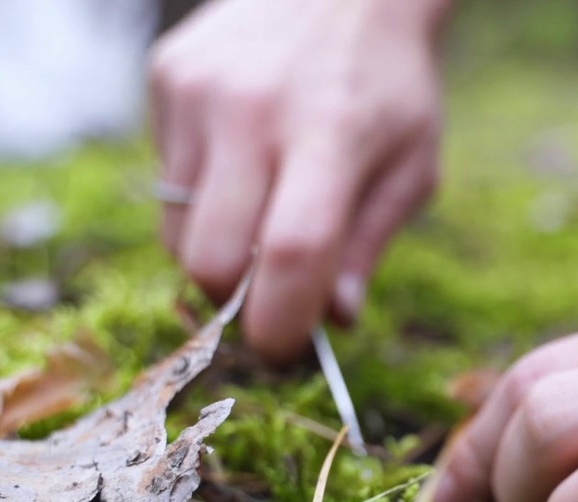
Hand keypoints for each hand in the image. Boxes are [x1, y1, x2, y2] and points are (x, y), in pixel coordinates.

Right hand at [150, 0, 448, 360]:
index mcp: (333, 134)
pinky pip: (165, 179)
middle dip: (234, 301)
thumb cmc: (388, 84)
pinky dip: (199, 197)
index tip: (284, 348)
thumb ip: (369, 243)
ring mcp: (200, 92)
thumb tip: (332, 320)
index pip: (294, 251)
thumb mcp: (412, 164)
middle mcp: (255, 111)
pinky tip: (241, 157)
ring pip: (175, 228)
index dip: (281, 321)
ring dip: (217, 250)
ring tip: (262, 210)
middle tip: (267, 295)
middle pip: (211, 257)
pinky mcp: (166, 78)